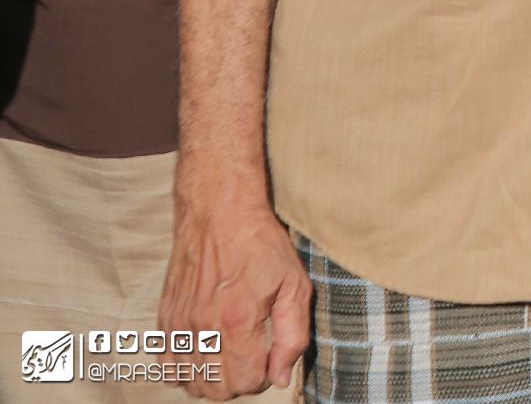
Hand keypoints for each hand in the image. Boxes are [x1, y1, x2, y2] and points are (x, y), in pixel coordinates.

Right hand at [158, 188, 309, 398]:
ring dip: (213, 379)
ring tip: (231, 355)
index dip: (264, 377)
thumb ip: (292, 336)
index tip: (271, 357)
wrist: (219, 214)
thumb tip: (281, 378)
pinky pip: (167, 366)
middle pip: (215, 390)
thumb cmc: (262, 246)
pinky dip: (186, 370)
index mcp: (238, 321)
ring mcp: (179, 325)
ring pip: (190, 382)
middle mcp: (202, 328)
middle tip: (253, 357)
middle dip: (239, 383)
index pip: (246, 382)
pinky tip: (205, 353)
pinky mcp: (165, 319)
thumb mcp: (295, 285)